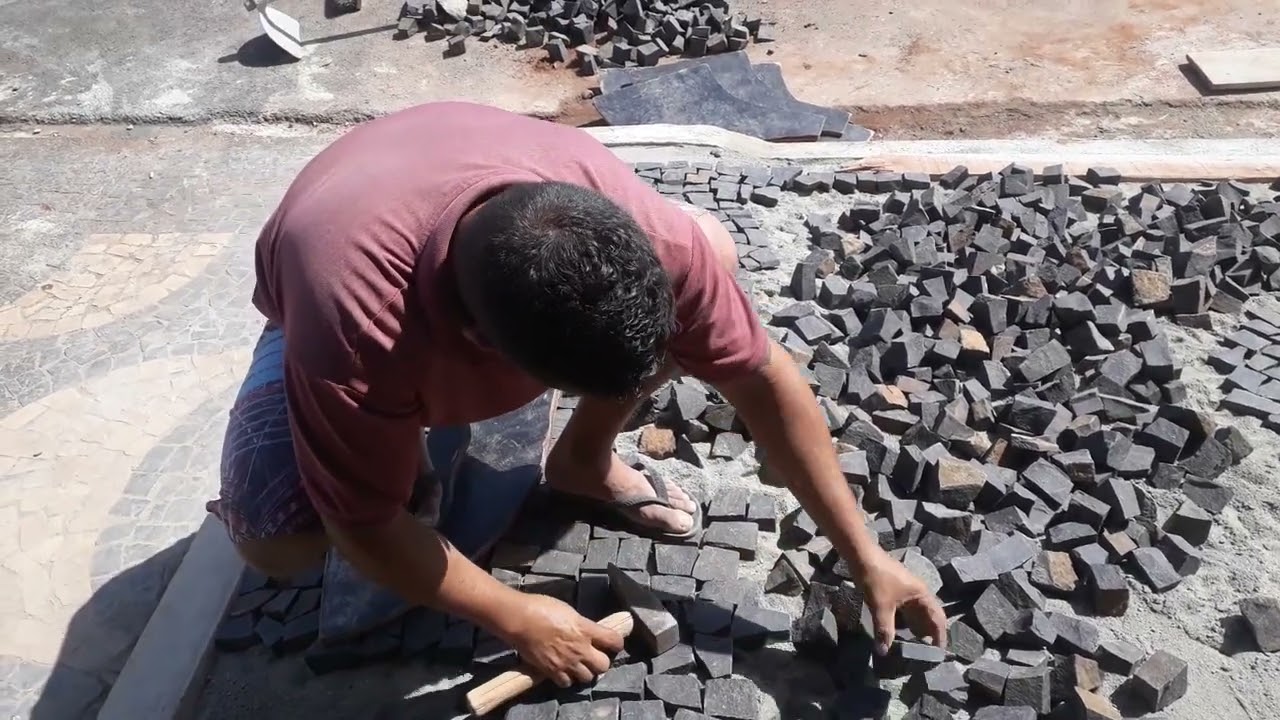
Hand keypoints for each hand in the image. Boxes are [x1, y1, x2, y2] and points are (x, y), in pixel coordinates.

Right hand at [501, 593, 623, 686]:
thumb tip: (589, 631)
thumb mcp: (569, 611)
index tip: (613, 643)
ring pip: (587, 678)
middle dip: (601, 661)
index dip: (616, 642)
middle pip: (603, 665)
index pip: (614, 641)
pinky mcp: (552, 671)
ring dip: (584, 672)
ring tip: (578, 665)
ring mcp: (566, 662)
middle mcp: (580, 649)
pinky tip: (563, 670)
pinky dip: (567, 679)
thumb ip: (582, 625)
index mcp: (585, 629)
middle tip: (594, 656)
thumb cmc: (541, 608)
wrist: (519, 620)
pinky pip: (567, 683)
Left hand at [858, 548, 947, 655]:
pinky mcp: (896, 592)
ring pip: (917, 616)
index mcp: (922, 595)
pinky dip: (906, 624)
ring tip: (914, 649)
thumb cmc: (876, 577)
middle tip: (926, 656)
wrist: (861, 555)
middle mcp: (919, 594)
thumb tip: (884, 651)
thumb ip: (884, 629)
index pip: (938, 619)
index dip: (940, 637)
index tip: (938, 655)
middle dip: (929, 636)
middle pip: (930, 618)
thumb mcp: (880, 606)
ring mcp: (908, 593)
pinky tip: (899, 634)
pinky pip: (906, 612)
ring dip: (917, 630)